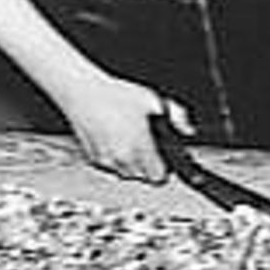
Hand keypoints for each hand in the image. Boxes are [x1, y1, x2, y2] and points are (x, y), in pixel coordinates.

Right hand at [59, 74, 174, 184]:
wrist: (82, 91)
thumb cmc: (114, 94)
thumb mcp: (153, 99)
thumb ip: (178, 116)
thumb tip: (188, 130)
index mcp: (140, 146)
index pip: (159, 177)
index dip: (165, 167)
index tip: (164, 157)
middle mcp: (122, 158)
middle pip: (144, 177)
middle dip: (148, 164)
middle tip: (147, 144)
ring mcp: (106, 160)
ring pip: (126, 174)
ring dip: (131, 164)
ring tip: (130, 141)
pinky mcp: (93, 158)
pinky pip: (110, 167)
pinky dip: (115, 159)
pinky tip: (115, 140)